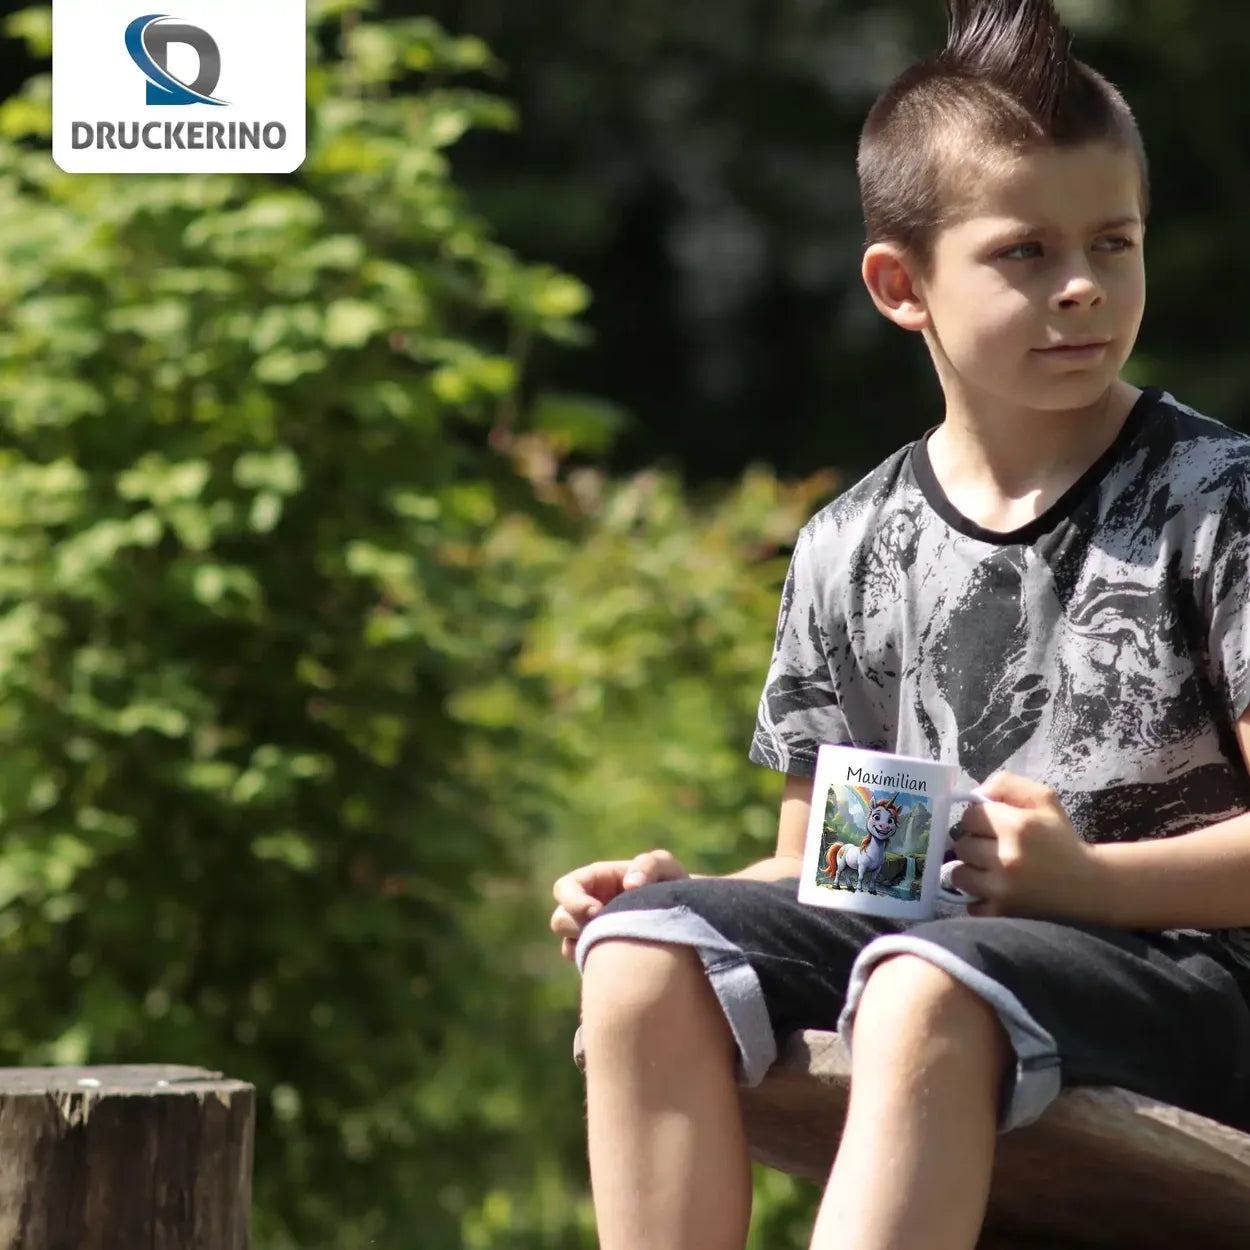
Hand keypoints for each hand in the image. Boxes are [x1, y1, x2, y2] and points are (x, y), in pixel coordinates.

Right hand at [550, 849, 688, 961]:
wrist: (690, 923)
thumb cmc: (674, 889)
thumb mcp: (666, 868)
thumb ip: (649, 864)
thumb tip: (630, 885)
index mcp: (595, 883)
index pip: (564, 888)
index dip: (573, 900)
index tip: (597, 911)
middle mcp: (587, 911)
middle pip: (560, 921)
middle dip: (579, 926)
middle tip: (610, 931)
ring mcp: (592, 938)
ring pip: (569, 947)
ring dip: (588, 947)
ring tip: (621, 945)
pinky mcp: (600, 963)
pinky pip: (586, 968)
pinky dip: (598, 966)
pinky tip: (625, 962)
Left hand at [947, 772, 1102, 919]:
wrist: (1088, 885)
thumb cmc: (1061, 839)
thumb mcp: (1043, 799)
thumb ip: (1006, 784)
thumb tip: (975, 794)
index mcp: (1016, 826)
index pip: (969, 816)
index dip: (981, 819)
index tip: (995, 826)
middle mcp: (1005, 858)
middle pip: (961, 845)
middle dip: (976, 844)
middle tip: (996, 848)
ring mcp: (1001, 889)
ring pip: (959, 875)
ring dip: (973, 871)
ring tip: (993, 870)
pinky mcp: (1001, 912)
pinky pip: (970, 904)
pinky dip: (979, 898)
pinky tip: (996, 890)